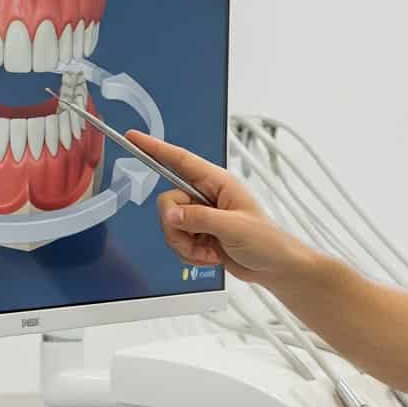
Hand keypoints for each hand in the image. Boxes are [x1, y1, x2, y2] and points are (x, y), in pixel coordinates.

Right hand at [124, 130, 298, 282]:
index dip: (155, 148)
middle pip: (168, 202)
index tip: (133, 138)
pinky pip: (176, 241)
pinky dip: (189, 253)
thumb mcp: (234, 227)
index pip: (181, 160)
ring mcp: (201, 216)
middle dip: (177, 227)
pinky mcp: (199, 234)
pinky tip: (210, 256)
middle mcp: (207, 195)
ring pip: (170, 225)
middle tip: (199, 238)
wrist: (274, 267)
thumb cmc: (267, 242)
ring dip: (185, 244)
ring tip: (210, 250)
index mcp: (219, 183)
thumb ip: (200, 218)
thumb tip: (171, 214)